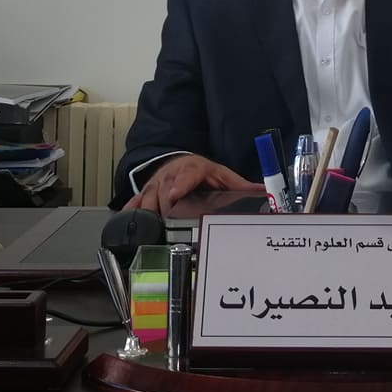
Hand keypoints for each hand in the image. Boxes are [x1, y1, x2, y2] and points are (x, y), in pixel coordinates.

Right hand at [123, 154, 262, 217]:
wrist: (178, 162)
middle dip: (166, 208)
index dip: (180, 185)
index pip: (186, 176)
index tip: (175, 194)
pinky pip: (134, 202)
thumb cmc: (202, 172)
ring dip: (148, 213)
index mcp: (193, 169)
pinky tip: (128, 225)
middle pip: (165, 192)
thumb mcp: (222, 175)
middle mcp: (171, 175)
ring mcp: (156, 184)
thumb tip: (264, 193)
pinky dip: (131, 213)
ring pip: (148, 198)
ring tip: (148, 229)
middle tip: (167, 224)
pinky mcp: (145, 192)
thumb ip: (241, 186)